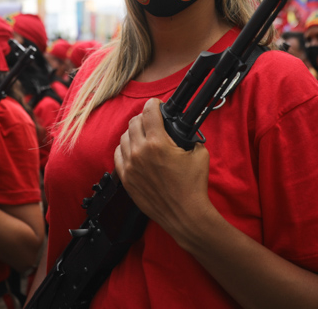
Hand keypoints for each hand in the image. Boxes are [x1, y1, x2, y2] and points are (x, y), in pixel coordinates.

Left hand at [113, 99, 213, 241]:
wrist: (185, 214)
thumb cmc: (193, 186)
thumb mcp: (199, 153)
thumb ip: (188, 137)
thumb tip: (183, 129)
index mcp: (158, 143)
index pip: (149, 111)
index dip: (154, 104)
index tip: (157, 105)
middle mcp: (140, 152)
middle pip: (134, 122)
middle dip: (145, 118)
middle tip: (153, 121)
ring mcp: (131, 166)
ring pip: (124, 137)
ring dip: (134, 132)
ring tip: (144, 136)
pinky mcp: (126, 179)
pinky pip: (118, 155)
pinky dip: (125, 148)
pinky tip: (134, 150)